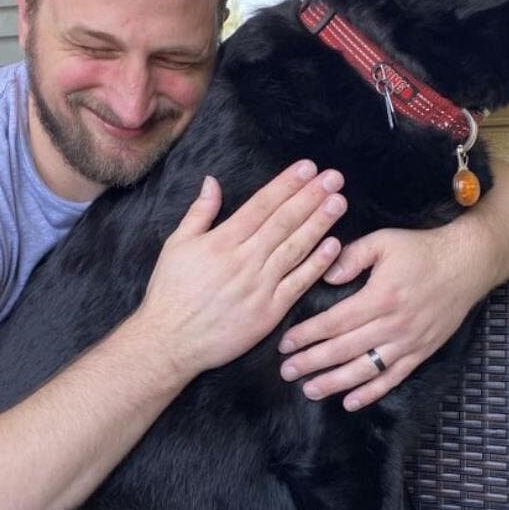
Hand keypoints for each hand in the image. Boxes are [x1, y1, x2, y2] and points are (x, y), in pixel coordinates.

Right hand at [137, 160, 346, 378]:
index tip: (307, 168)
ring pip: (295, 248)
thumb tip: (212, 181)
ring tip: (338, 202)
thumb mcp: (176, 245)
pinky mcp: (269, 312)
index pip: (262, 205)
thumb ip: (199, 212)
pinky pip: (298, 284)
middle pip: (284, 222)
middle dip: (311, 197)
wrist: (170, 341)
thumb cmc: (170, 293)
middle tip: (334, 177)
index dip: (287, 184)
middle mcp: (244, 260)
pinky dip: (317, 264)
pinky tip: (334, 245)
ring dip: (319, 223)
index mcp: (222, 241)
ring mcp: (259, 287)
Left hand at [277, 222, 496, 410]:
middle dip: (312, 363)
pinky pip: (393, 378)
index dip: (307, 335)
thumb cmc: (422, 250)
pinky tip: (350, 402)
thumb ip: (352, 256)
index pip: (334, 322)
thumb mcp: (384, 241)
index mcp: (380, 297)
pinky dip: (371, 393)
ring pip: (365, 370)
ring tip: (309, 390)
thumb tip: (326, 276)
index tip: (285, 344)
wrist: (468, 265)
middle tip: (286, 372)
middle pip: (344, 350)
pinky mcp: (421, 352)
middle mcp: (393, 325)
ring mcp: (409, 342)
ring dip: (334, 383)